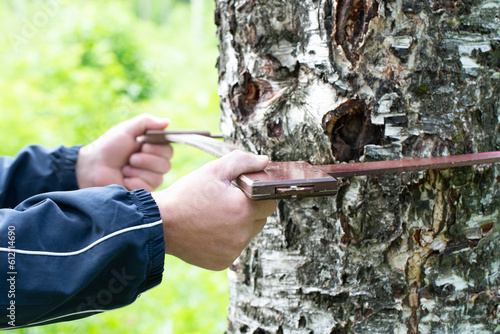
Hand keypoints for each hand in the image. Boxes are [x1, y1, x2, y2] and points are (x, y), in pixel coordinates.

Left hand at [76, 114, 172, 190]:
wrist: (93, 167)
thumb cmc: (109, 147)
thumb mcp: (127, 129)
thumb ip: (147, 122)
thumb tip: (167, 121)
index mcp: (152, 149)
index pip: (169, 151)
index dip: (158, 149)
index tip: (143, 145)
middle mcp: (154, 165)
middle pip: (166, 165)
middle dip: (146, 160)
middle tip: (131, 158)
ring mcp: (148, 180)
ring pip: (158, 178)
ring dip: (137, 171)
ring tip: (124, 169)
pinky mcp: (142, 192)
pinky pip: (147, 187)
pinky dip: (133, 181)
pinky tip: (123, 179)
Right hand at [152, 150, 276, 270]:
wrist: (160, 224)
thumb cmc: (186, 195)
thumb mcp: (214, 170)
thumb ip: (243, 162)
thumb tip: (264, 161)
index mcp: (244, 209)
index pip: (270, 202)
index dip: (259, 194)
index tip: (243, 191)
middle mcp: (242, 234)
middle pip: (260, 219)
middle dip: (249, 209)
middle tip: (226, 202)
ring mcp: (233, 251)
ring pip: (247, 234)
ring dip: (239, 225)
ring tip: (215, 216)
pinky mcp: (222, 262)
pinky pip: (234, 248)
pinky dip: (227, 240)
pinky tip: (210, 231)